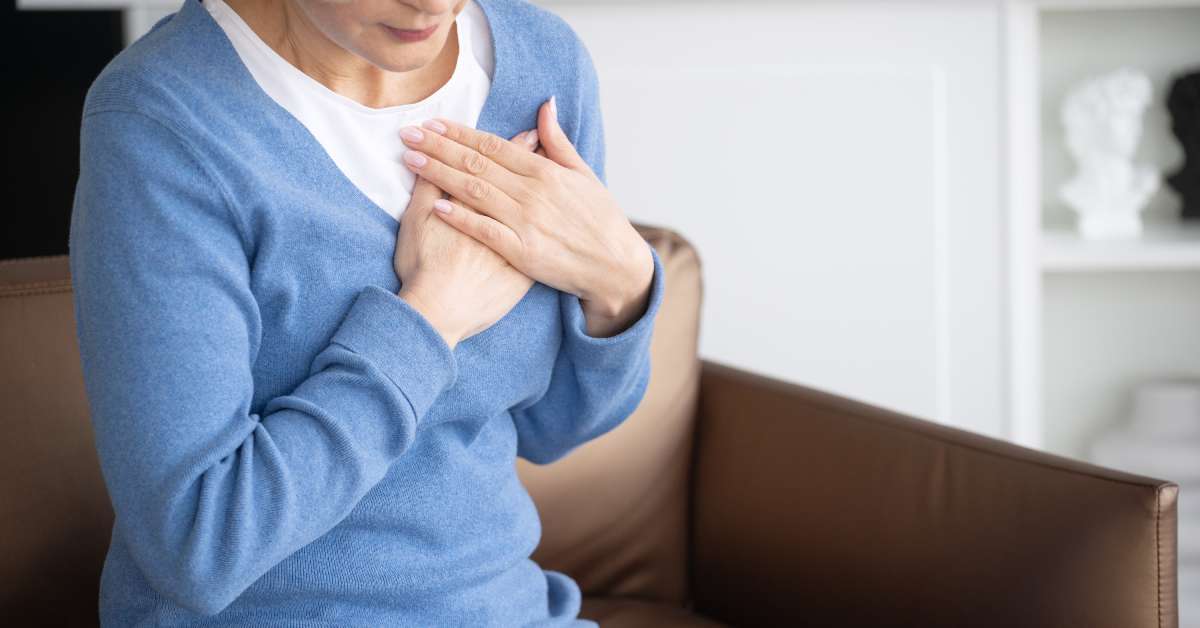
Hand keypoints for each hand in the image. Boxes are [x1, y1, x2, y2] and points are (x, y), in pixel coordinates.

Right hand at [393, 129, 541, 349]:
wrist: (439, 311)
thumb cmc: (421, 267)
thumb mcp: (415, 222)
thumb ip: (427, 189)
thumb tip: (429, 158)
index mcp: (472, 202)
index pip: (488, 164)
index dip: (502, 147)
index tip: (519, 129)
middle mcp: (500, 217)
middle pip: (515, 179)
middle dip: (525, 154)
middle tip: (535, 134)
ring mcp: (516, 241)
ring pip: (530, 205)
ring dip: (538, 182)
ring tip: (548, 163)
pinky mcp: (524, 266)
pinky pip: (540, 237)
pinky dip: (546, 219)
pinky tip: (552, 208)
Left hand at [397, 97, 653, 336]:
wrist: (615, 265)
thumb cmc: (600, 220)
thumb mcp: (584, 175)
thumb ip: (558, 142)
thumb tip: (545, 105)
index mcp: (546, 171)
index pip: (494, 145)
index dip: (459, 133)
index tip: (432, 123)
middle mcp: (533, 192)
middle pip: (476, 163)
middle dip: (438, 147)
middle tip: (408, 134)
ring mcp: (526, 222)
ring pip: (474, 191)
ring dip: (440, 174)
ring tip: (411, 160)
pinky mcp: (522, 252)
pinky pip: (484, 230)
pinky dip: (460, 217)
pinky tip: (435, 206)